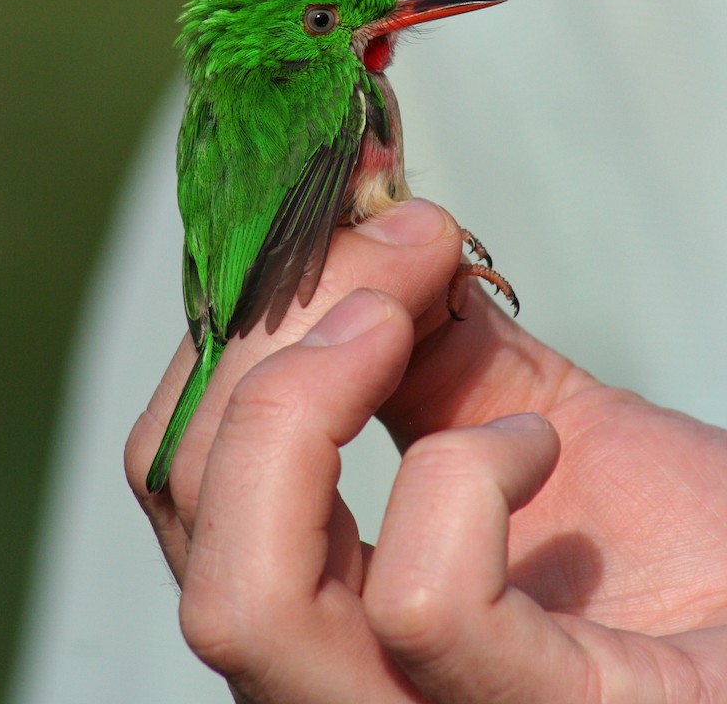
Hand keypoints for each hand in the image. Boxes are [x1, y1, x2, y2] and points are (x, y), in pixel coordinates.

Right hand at [125, 199, 726, 701]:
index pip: (176, 478)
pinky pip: (430, 607)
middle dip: (263, 347)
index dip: (231, 332)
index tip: (339, 218)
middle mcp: (338, 687)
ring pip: (245, 598)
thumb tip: (362, 196)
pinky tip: (538, 447)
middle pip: (185, 523)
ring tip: (409, 320)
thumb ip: (432, 337)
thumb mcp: (532, 414)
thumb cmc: (687, 544)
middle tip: (381, 260)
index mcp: (325, 607)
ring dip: (311, 401)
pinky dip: (470, 474)